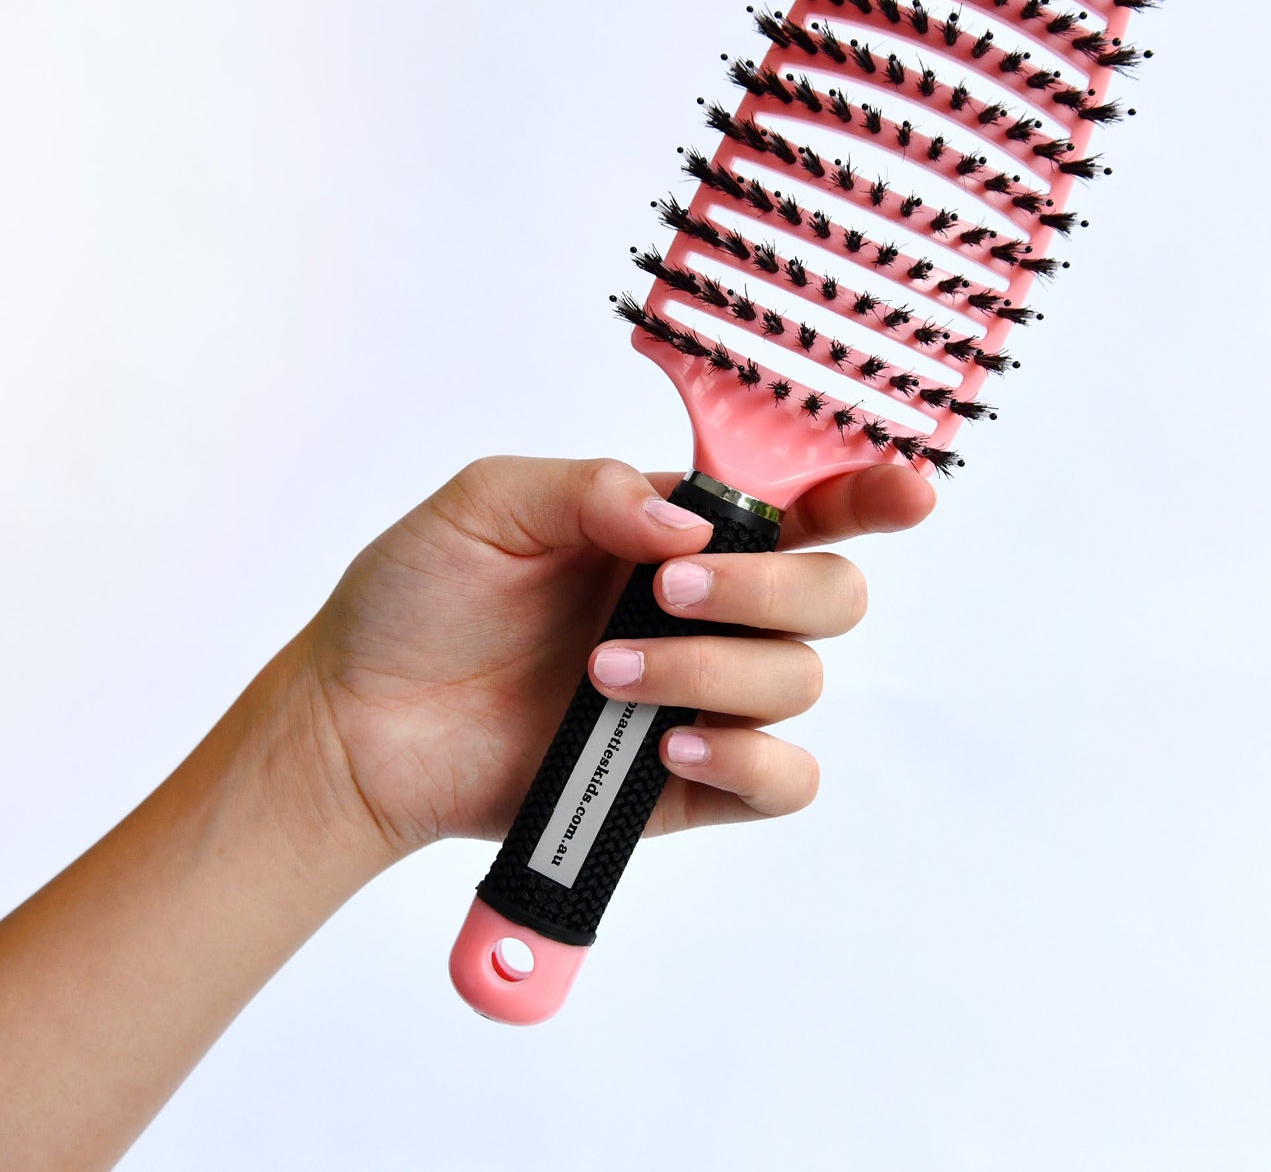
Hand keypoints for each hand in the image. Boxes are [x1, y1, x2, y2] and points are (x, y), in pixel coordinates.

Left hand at [285, 457, 934, 861]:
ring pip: (801, 681)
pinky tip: (673, 748)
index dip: (869, 495)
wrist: (358, 725)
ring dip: (713, 672)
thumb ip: (593, 488)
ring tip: (604, 677)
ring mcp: (701, 697)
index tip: (910, 491)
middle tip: (663, 592)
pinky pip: (783, 779)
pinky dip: (747, 760)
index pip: (798, 504)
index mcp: (672, 532)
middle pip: (830, 593)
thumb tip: (690, 525)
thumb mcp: (487, 505)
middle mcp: (705, 611)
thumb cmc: (415, 601)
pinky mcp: (687, 784)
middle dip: (767, 589)